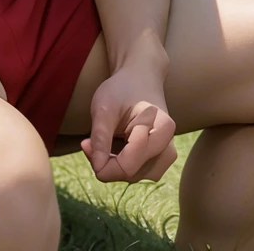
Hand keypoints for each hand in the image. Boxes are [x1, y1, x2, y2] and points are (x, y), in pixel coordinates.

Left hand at [81, 69, 176, 183]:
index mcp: (161, 129)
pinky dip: (121, 165)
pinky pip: (138, 172)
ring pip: (135, 176)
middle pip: (132, 174)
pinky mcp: (160, 159)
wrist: (139, 77)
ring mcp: (166, 155)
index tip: (84, 144)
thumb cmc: (121, 88)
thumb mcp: (104, 107)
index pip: (128, 166)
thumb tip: (98, 169)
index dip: (102, 164)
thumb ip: (101, 138)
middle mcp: (169, 146)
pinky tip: (112, 148)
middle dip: (106, 163)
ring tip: (101, 144)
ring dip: (113, 166)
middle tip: (88, 142)